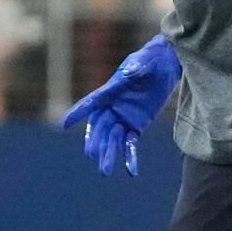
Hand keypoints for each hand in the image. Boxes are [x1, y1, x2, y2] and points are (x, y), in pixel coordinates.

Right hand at [60, 33, 180, 174]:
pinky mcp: (136, 125)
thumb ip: (136, 68)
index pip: (91, 102)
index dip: (79, 112)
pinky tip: (131, 172)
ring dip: (108, 154)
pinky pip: (130, 144)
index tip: (65, 123)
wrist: (166, 66)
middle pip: (100, 127)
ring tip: (105, 171)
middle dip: (95, 141)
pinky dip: (130, 157)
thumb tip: (128, 73)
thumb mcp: (145, 61)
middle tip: (92, 155)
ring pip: (112, 139)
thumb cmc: (152, 59)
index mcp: (110, 91)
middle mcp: (112, 107)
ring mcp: (123, 118)